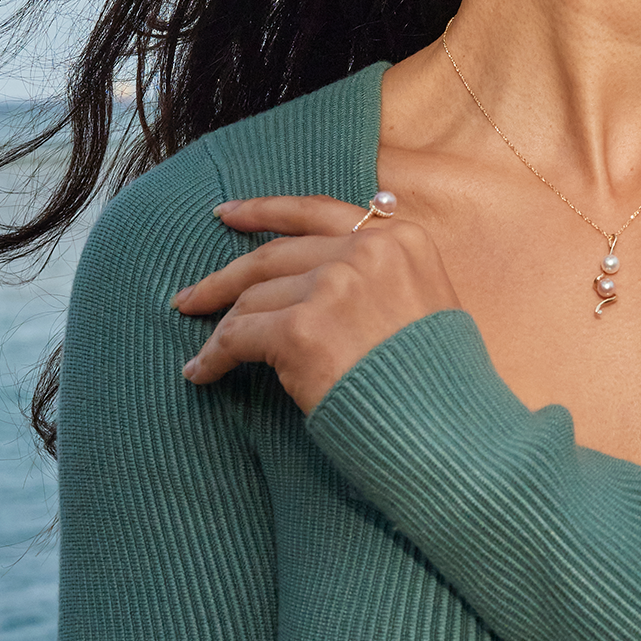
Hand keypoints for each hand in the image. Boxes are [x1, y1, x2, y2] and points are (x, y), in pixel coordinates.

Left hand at [174, 195, 460, 413]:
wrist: (449, 429)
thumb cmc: (443, 384)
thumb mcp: (431, 304)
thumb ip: (384, 276)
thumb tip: (324, 279)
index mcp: (398, 238)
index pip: (317, 211)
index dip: (265, 211)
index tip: (227, 214)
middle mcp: (364, 251)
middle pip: (274, 255)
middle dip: (226, 277)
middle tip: (191, 296)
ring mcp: (332, 286)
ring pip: (253, 298)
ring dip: (222, 327)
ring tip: (202, 351)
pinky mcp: (302, 328)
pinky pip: (239, 337)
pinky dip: (214, 356)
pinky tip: (202, 372)